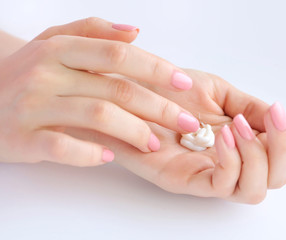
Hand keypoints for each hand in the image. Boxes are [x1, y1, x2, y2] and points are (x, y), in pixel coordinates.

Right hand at [0, 18, 199, 165]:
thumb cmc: (27, 72)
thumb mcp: (54, 42)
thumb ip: (93, 31)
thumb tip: (135, 32)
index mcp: (61, 48)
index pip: (119, 55)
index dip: (157, 69)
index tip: (185, 85)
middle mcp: (48, 73)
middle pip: (117, 88)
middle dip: (160, 107)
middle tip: (188, 123)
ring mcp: (34, 106)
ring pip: (97, 116)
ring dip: (134, 132)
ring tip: (155, 143)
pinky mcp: (24, 138)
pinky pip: (63, 147)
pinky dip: (90, 154)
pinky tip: (109, 157)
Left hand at [67, 69, 285, 203]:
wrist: (127, 93)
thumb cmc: (167, 91)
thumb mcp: (216, 91)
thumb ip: (249, 107)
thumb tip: (281, 118)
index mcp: (239, 141)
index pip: (280, 152)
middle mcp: (229, 163)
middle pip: (276, 177)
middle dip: (284, 148)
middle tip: (274, 117)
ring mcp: (208, 175)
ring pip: (255, 189)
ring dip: (259, 156)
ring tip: (238, 126)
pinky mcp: (185, 181)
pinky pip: (222, 185)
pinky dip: (233, 161)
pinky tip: (224, 135)